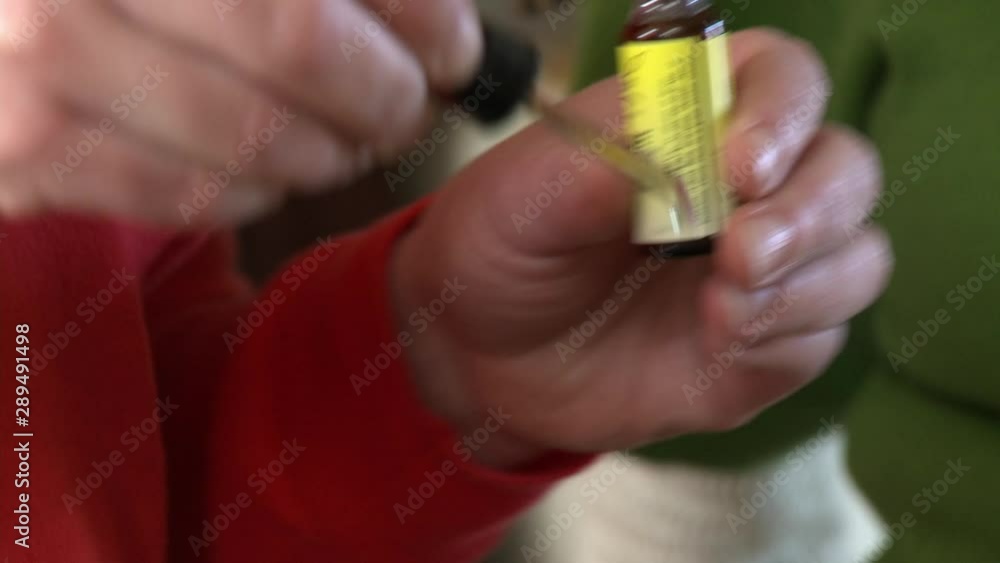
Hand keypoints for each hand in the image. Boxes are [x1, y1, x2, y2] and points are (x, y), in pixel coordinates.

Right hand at [0, 0, 481, 223]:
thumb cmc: (128, 0)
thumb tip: (439, 32)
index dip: (422, 19)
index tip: (455, 52)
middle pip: (301, 46)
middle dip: (383, 95)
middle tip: (403, 109)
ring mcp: (42, 58)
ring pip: (253, 137)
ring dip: (325, 155)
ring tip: (336, 143)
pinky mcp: (21, 151)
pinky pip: (188, 196)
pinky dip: (251, 192)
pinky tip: (264, 170)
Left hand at [392, 29, 892, 466]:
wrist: (481, 353)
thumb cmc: (501, 245)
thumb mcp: (534, 189)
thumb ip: (623, 158)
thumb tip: (715, 156)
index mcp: (693, 120)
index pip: (784, 80)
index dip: (783, 113)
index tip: (740, 169)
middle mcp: (745, 188)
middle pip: (845, 169)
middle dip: (810, 211)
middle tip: (739, 253)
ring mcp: (763, 268)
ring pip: (856, 257)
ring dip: (806, 284)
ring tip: (718, 310)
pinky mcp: (763, 343)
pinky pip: (821, 337)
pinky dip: (785, 339)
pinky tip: (718, 342)